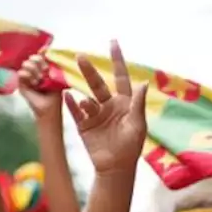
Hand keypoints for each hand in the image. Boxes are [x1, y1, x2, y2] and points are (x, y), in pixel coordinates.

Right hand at [18, 53, 60, 117]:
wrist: (49, 108)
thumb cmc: (55, 94)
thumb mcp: (56, 77)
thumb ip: (53, 65)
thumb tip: (48, 51)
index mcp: (43, 67)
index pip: (40, 55)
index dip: (42, 53)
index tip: (44, 53)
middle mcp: (34, 70)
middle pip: (32, 57)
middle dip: (39, 62)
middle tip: (45, 71)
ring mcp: (26, 76)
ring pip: (25, 63)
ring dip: (34, 70)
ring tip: (39, 80)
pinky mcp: (20, 83)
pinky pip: (20, 73)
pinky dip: (27, 76)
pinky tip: (33, 83)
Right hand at [64, 41, 147, 174]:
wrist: (116, 169)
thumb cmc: (131, 147)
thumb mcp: (137, 125)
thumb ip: (138, 104)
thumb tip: (143, 83)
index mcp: (124, 103)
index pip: (120, 77)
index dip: (117, 60)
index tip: (113, 42)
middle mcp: (108, 105)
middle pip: (98, 84)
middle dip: (89, 71)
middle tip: (80, 57)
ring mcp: (95, 115)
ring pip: (86, 98)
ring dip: (83, 94)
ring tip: (87, 101)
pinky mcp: (84, 126)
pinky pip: (76, 112)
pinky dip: (72, 104)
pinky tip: (68, 97)